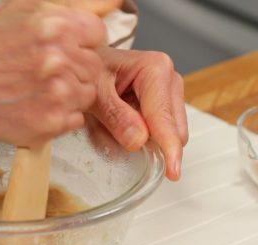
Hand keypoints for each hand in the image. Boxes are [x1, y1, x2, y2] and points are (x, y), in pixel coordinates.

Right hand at [0, 0, 106, 147]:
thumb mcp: (21, 9)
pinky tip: (37, 106)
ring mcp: (57, 95)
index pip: (97, 34)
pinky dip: (60, 116)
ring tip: (39, 91)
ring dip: (69, 93)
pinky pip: (75, 120)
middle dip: (75, 68)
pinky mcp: (49, 123)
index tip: (71, 49)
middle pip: (94, 66)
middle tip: (46, 73)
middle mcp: (60, 60)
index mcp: (57, 27)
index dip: (83, 42)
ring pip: (86, 94)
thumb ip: (61, 12)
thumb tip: (93, 19)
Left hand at [89, 48, 187, 180]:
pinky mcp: (163, 103)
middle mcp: (169, 78)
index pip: (165, 117)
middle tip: (114, 136)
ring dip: (146, 139)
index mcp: (155, 68)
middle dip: (152, 142)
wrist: (83, 62)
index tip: (172, 170)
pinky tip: (122, 124)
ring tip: (114, 124)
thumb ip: (114, 116)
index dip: (168, 145)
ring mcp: (169, 91)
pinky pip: (160, 130)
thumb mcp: (93, 93)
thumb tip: (138, 140)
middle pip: (174, 128)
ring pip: (169, 131)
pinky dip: (143, 135)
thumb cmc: (87, 70)